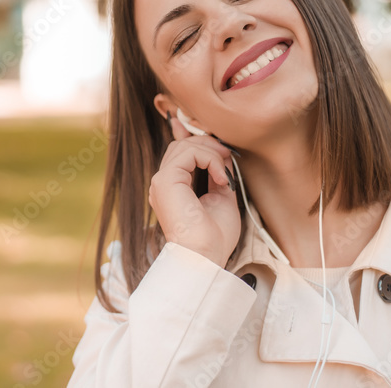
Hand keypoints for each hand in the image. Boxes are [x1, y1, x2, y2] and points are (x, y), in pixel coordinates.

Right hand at [147, 115, 241, 267]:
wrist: (206, 256)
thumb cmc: (214, 237)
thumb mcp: (222, 197)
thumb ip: (219, 174)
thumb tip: (223, 154)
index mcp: (174, 188)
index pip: (178, 153)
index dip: (189, 135)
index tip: (209, 134)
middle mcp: (164, 183)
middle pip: (182, 145)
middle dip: (208, 144)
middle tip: (228, 156)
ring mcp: (162, 181)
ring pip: (185, 146)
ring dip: (212, 152)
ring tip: (226, 172)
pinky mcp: (166, 180)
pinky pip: (189, 153)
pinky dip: (210, 159)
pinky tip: (221, 178)